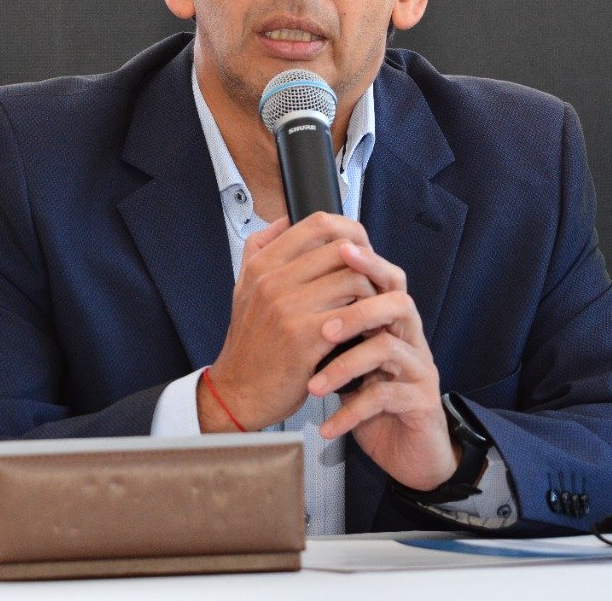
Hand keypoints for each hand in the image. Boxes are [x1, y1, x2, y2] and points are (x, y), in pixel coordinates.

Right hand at [199, 212, 376, 431]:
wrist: (238, 391)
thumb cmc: (250, 343)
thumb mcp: (244, 288)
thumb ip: (260, 250)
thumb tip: (283, 220)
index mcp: (262, 265)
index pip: (317, 224)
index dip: (349, 230)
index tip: (361, 247)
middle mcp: (273, 282)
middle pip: (343, 250)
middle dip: (367, 264)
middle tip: (373, 282)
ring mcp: (288, 309)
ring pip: (354, 279)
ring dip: (371, 293)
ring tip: (370, 307)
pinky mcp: (305, 339)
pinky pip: (354, 315)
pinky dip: (368, 320)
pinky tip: (367, 329)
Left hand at [307, 242, 459, 491]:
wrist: (406, 451)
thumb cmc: (371, 400)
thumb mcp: (348, 362)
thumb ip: (332, 328)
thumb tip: (294, 291)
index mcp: (390, 322)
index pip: (385, 279)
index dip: (367, 263)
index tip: (338, 252)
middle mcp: (410, 339)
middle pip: (399, 303)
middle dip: (362, 308)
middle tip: (325, 328)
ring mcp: (419, 369)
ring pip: (389, 350)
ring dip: (347, 365)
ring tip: (315, 385)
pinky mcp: (421, 402)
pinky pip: (387, 397)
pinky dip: (352, 412)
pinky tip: (327, 425)